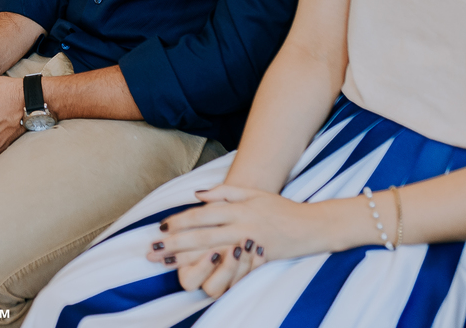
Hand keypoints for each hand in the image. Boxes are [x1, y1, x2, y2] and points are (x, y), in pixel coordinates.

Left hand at [143, 186, 328, 296]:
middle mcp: (242, 226)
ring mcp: (250, 245)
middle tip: (153, 248)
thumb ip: (224, 191)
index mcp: (238, 208)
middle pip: (202, 236)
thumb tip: (197, 195)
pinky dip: (212, 271)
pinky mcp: (257, 261)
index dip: (181, 221)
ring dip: (187, 258)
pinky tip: (196, 274)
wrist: (312, 226)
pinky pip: (230, 269)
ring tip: (166, 261)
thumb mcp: (253, 193)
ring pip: (213, 253)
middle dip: (176, 243)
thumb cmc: (280, 207)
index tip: (161, 226)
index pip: (203, 215)